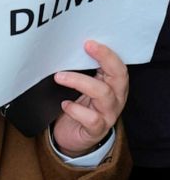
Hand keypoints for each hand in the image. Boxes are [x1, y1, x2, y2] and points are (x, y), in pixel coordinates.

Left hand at [52, 40, 128, 156]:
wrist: (72, 136)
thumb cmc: (77, 108)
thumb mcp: (82, 88)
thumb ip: (81, 72)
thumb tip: (66, 52)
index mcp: (113, 86)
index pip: (118, 67)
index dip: (107, 54)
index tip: (89, 43)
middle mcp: (115, 99)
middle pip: (119, 77)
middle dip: (104, 60)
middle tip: (83, 49)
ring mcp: (108, 115)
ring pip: (103, 94)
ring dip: (80, 82)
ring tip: (60, 77)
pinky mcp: (96, 130)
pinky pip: (91, 119)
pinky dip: (76, 110)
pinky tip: (65, 104)